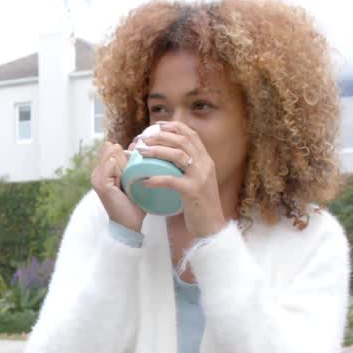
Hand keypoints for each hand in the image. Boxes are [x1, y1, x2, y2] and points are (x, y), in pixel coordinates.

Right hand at [91, 141, 144, 232]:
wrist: (129, 223)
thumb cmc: (133, 203)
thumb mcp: (132, 178)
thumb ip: (131, 162)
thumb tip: (134, 144)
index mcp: (102, 170)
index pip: (112, 148)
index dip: (125, 155)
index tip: (131, 172)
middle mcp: (97, 172)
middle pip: (114, 151)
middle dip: (126, 161)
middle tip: (129, 182)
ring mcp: (97, 178)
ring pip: (114, 157)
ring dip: (125, 167)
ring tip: (127, 184)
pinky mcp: (101, 184)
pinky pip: (111, 164)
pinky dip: (120, 170)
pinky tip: (123, 183)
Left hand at [137, 121, 227, 236]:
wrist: (212, 227)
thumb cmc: (200, 205)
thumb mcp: (197, 181)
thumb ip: (188, 168)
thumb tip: (168, 156)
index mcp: (206, 160)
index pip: (191, 135)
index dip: (174, 126)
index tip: (157, 125)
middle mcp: (205, 165)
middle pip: (182, 141)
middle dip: (160, 136)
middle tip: (142, 138)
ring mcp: (200, 178)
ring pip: (178, 155)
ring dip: (156, 151)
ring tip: (140, 152)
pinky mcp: (193, 192)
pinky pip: (171, 180)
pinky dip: (156, 178)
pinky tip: (144, 180)